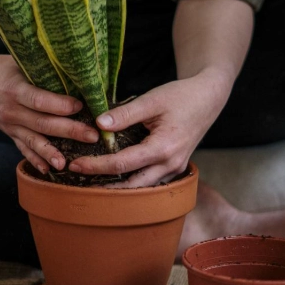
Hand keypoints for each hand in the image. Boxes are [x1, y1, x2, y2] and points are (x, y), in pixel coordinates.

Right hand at [0, 54, 99, 173]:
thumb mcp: (16, 61)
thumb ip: (40, 68)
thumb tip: (73, 69)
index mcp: (13, 89)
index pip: (38, 100)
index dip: (60, 105)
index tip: (81, 106)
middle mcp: (10, 110)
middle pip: (42, 123)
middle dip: (69, 130)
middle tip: (92, 136)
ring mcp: (8, 124)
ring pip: (33, 140)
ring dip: (51, 152)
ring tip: (68, 163)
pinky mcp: (9, 133)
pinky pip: (22, 148)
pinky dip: (35, 160)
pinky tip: (48, 170)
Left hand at [69, 68, 233, 186]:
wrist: (208, 97)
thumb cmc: (181, 96)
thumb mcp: (152, 100)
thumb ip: (125, 114)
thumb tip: (98, 124)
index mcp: (164, 148)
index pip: (123, 164)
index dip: (97, 166)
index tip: (75, 165)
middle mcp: (171, 164)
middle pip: (132, 184)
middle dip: (104, 184)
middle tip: (78, 179)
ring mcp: (175, 168)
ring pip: (142, 187)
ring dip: (118, 187)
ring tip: (92, 182)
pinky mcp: (175, 167)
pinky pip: (151, 181)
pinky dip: (132, 181)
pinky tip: (114, 176)